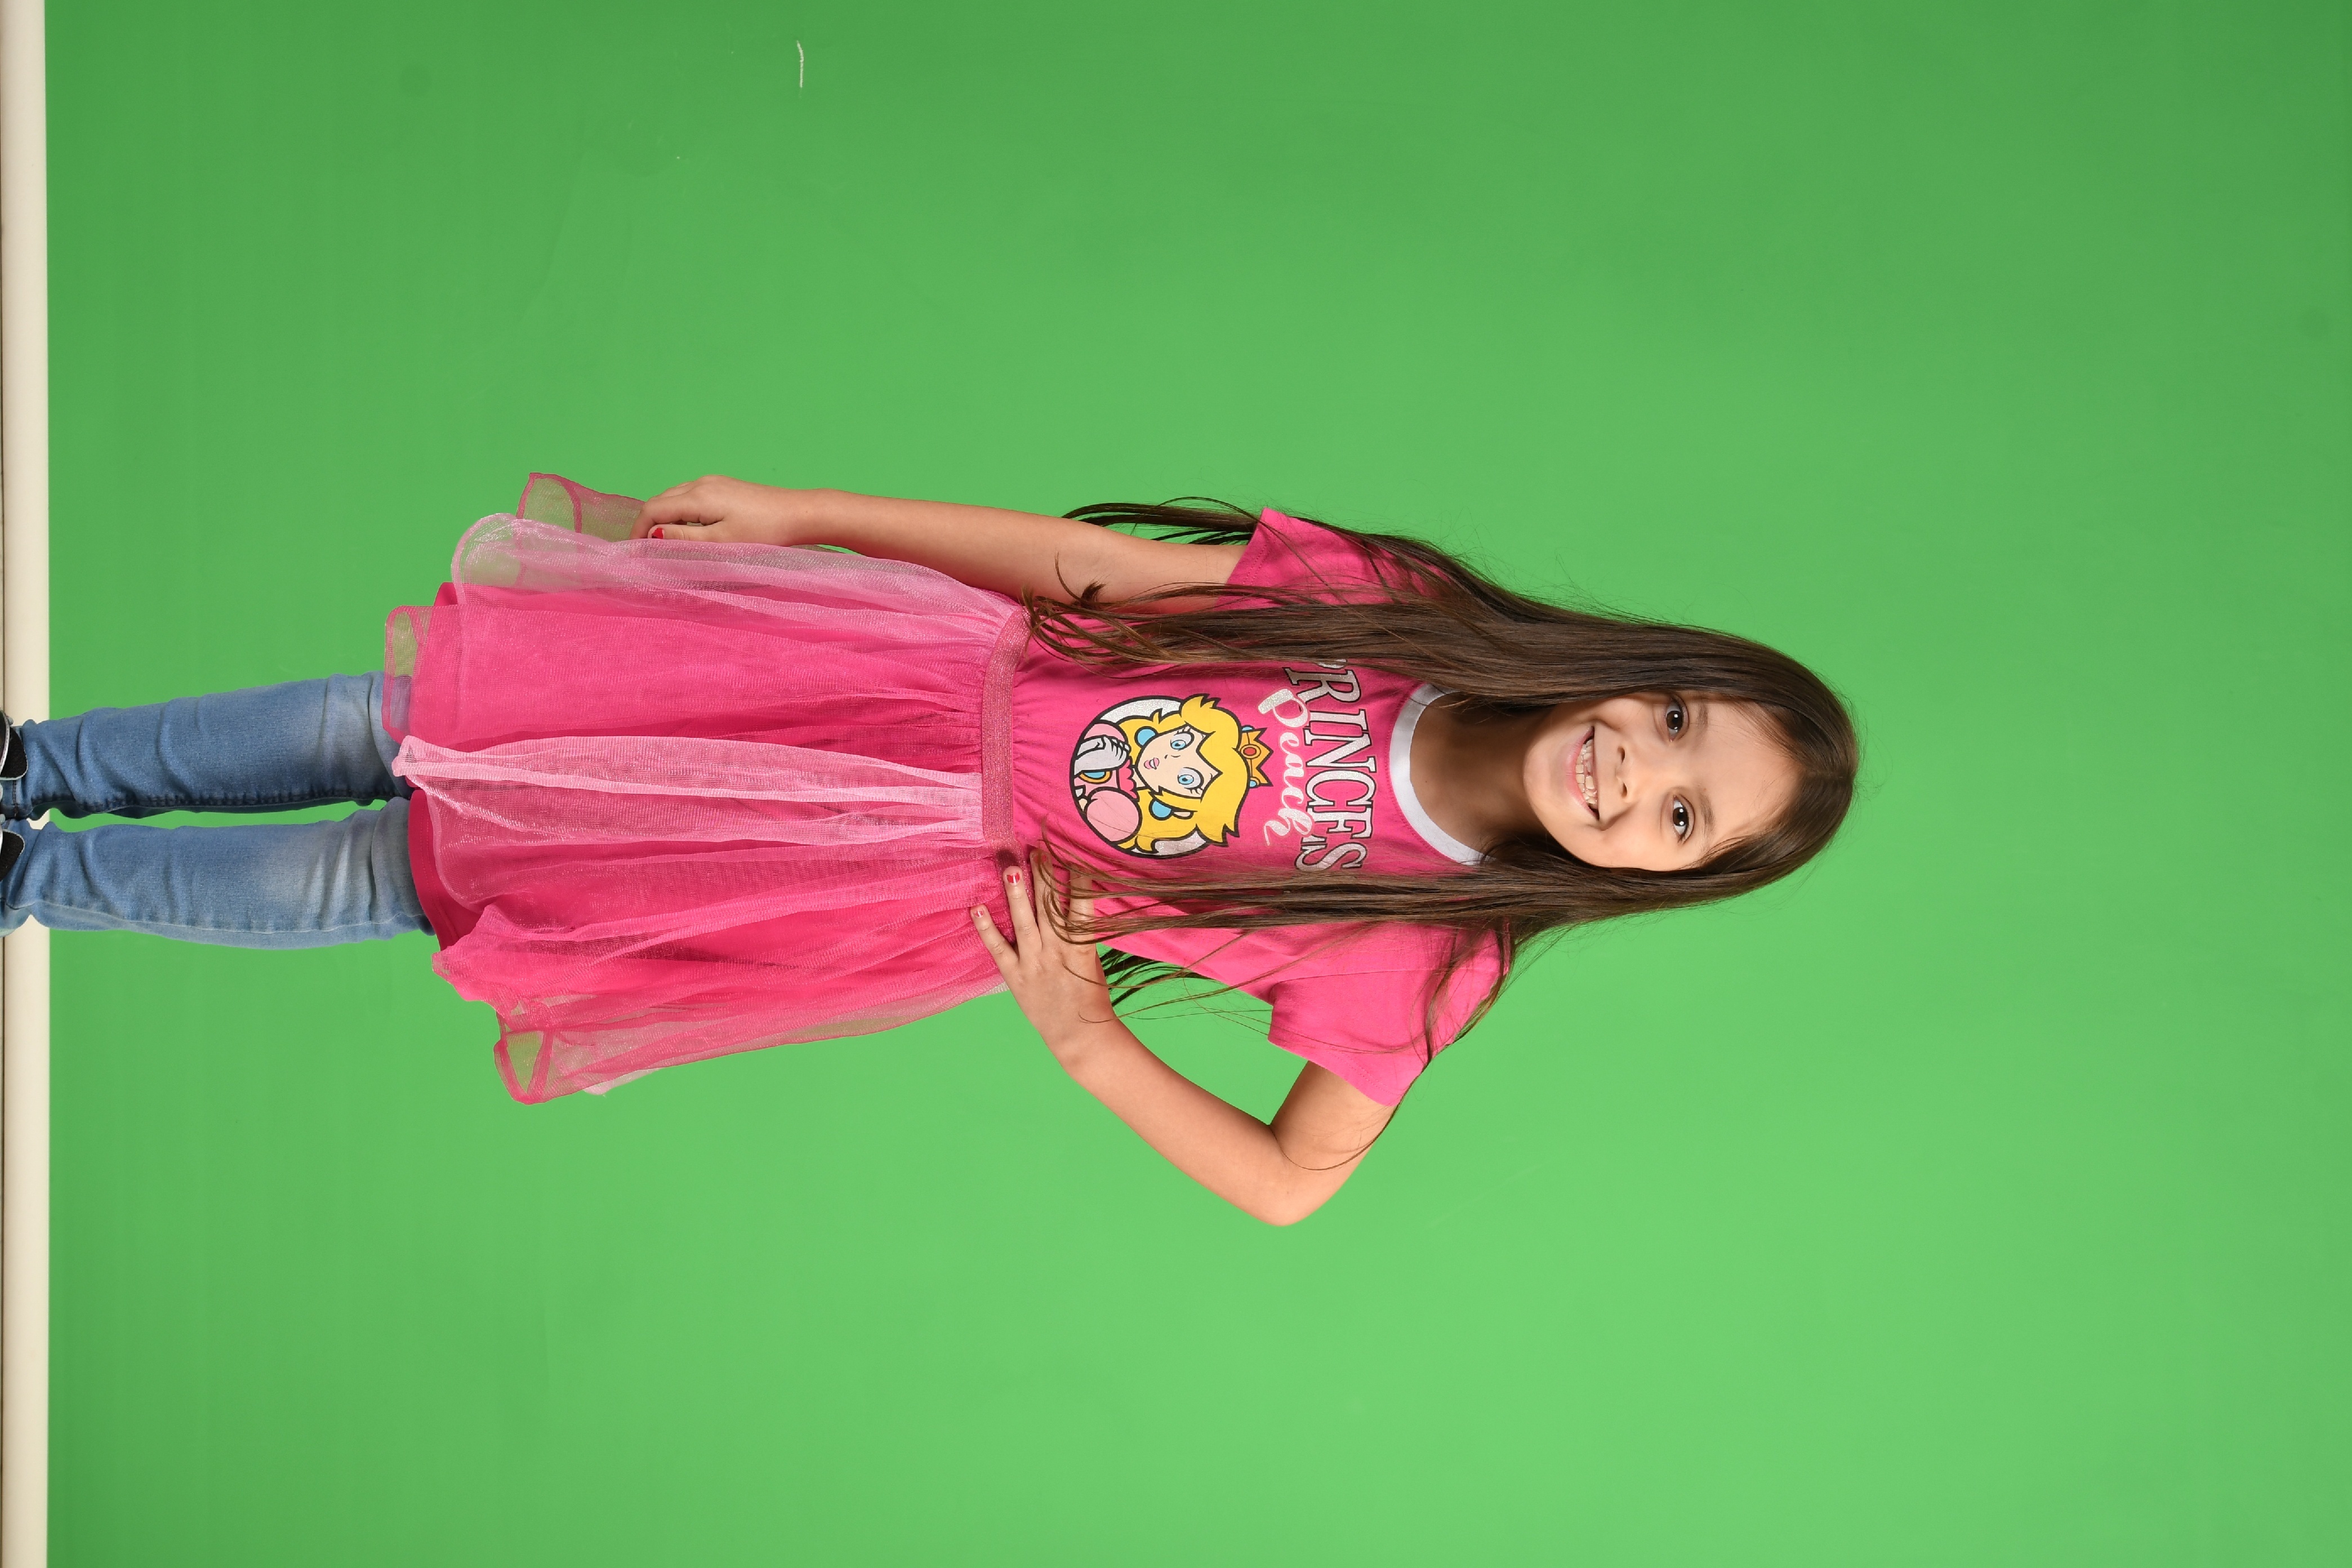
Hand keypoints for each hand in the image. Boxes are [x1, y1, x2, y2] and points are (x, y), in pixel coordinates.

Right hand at [631, 475, 820, 544]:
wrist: (799, 514)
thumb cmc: (764, 532)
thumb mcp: (721, 542)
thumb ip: (685, 538)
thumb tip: (654, 535)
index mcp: (698, 496)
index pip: (653, 509)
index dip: (638, 531)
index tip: (635, 553)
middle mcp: (702, 483)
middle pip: (660, 500)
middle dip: (648, 524)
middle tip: (645, 551)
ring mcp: (714, 482)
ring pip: (675, 497)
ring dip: (664, 518)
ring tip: (664, 544)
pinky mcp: (725, 486)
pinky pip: (691, 496)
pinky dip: (680, 512)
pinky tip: (688, 530)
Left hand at [971, 855, 1119, 1066]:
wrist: (1078, 1034)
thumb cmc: (1090, 996)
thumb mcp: (1091, 959)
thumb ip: (1081, 933)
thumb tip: (1075, 902)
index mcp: (1080, 946)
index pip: (1080, 905)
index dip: (1077, 879)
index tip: (1071, 856)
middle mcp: (1056, 951)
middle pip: (1049, 906)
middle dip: (1043, 876)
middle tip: (1036, 850)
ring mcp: (1034, 963)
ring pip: (1024, 922)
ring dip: (1016, 895)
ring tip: (1009, 868)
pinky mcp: (1015, 976)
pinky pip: (998, 948)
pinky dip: (986, 928)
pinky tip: (976, 908)